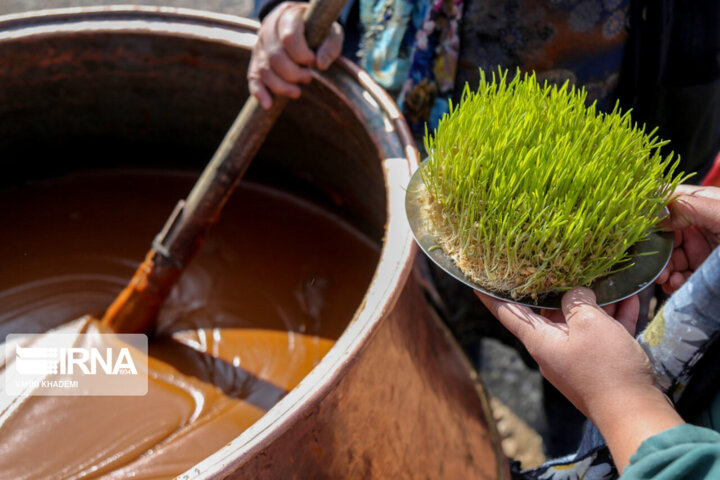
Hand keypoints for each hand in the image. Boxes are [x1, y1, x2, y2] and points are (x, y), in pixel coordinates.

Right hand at [248, 2, 343, 108]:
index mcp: (287, 16)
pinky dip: (259, 93)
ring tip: (297, 92)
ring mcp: (259, 45)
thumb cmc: (318, 30)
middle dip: (294, 74)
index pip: (289, 38)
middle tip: (308, 78)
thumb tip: (320, 65)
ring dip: (281, 86)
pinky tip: (268, 105)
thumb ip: (330, 46)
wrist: (300, 26)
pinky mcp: (256, 61)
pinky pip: (253, 78)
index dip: (303, 55)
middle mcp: (268, 29)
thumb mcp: (331, 33)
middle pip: (275, 57)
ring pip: (264, 70)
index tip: (314, 62)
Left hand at [476, 288, 682, 471]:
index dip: (492, 297)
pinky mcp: (600, 365)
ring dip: (595, 302)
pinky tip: (631, 299)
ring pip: (580, 322)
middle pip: (549, 313)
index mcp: (540, 341)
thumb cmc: (606, 367)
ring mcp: (576, 358)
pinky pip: (602, 334)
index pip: (508, 313)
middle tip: (565, 265)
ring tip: (608, 280)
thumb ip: (577, 301)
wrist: (636, 414)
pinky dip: (613, 318)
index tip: (477, 284)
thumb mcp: (589, 324)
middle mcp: (553, 350)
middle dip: (560, 290)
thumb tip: (576, 293)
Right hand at [656, 185, 719, 293]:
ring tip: (666, 278)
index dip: (647, 215)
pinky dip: (672, 282)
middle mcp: (697, 225)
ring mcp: (699, 249)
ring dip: (661, 269)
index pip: (664, 203)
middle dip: (653, 250)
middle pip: (661, 234)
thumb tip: (654, 212)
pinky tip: (675, 284)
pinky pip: (678, 276)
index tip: (636, 230)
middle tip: (652, 265)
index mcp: (701, 204)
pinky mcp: (701, 271)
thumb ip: (688, 207)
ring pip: (667, 257)